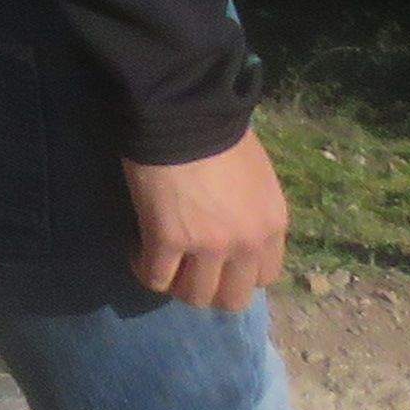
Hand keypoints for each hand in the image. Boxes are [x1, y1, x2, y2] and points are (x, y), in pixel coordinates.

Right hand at [125, 128, 289, 314]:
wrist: (185, 110)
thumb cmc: (220, 131)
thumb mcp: (257, 175)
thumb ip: (252, 209)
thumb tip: (234, 224)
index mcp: (272, 226)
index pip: (265, 278)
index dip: (238, 273)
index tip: (219, 260)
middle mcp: (246, 244)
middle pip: (232, 298)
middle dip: (209, 288)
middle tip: (188, 268)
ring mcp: (208, 246)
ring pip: (193, 295)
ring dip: (176, 283)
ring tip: (161, 260)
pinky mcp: (167, 240)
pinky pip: (155, 278)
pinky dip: (145, 270)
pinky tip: (137, 251)